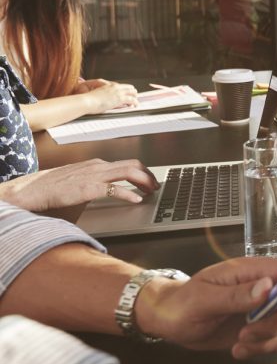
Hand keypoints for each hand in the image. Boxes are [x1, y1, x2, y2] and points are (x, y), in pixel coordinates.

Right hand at [0, 158, 157, 211]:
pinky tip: (136, 200)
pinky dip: (128, 194)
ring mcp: (94, 175)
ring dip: (144, 182)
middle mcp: (98, 166)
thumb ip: (94, 183)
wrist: (33, 189)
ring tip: (151, 191)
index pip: (127, 163)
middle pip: (133, 165)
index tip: (150, 180)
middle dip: (148, 175)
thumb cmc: (53, 187)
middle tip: (156, 186)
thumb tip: (108, 190)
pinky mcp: (88, 188)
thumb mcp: (79, 180)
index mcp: (97, 164)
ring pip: (128, 172)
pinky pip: (114, 189)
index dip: (142, 172)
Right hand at [78, 79, 137, 112]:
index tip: (128, 95)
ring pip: (133, 93)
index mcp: (110, 85)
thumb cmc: (89, 100)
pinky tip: (136, 106)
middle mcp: (115, 87)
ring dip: (135, 98)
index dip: (126, 91)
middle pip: (130, 88)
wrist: (87, 101)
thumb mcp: (98, 95)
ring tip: (136, 103)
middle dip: (133, 93)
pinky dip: (135, 102)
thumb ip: (103, 95)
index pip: (123, 86)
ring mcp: (118, 92)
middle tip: (133, 99)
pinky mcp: (120, 99)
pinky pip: (132, 100)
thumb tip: (104, 100)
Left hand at [136, 257, 276, 357]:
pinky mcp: (263, 327)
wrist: (170, 320)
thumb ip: (235, 294)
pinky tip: (242, 350)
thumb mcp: (202, 299)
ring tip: (240, 344)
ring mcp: (266, 308)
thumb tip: (267, 287)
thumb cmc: (182, 304)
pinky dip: (269, 348)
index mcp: (252, 271)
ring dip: (271, 341)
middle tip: (249, 334)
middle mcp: (266, 286)